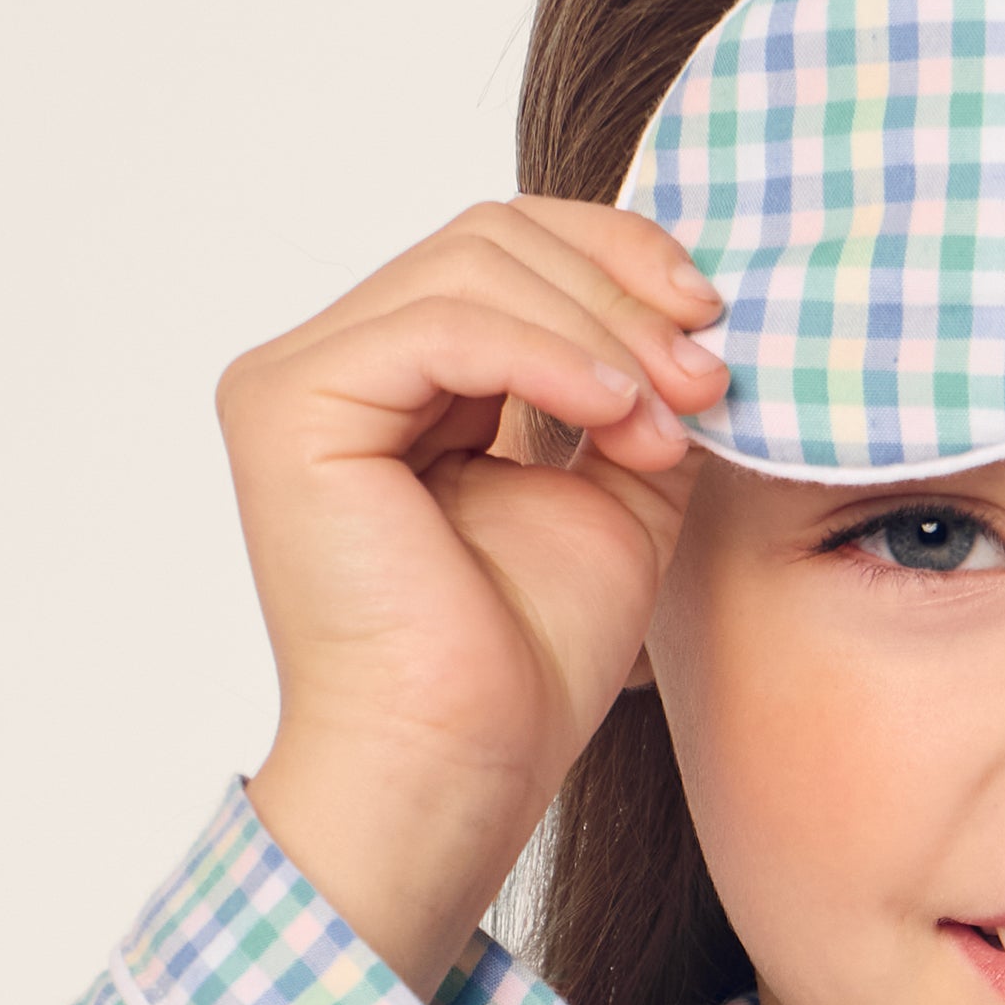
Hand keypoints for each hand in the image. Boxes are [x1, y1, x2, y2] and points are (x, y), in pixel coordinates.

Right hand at [224, 198, 724, 994]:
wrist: (461, 768)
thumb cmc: (520, 668)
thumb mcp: (614, 500)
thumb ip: (635, 403)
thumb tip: (692, 327)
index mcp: (402, 382)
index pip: (510, 252)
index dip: (621, 262)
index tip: (713, 325)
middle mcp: (337, 366)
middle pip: (492, 236)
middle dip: (622, 290)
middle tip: (705, 375)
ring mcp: (301, 382)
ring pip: (473, 264)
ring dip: (601, 330)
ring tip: (666, 417)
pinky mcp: (291, 408)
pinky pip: (441, 324)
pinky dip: (550, 354)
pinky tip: (618, 413)